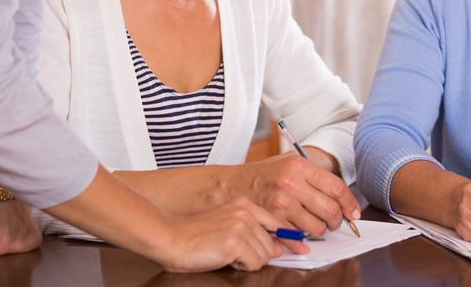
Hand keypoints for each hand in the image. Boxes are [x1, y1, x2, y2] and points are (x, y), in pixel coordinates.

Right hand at [157, 196, 287, 271]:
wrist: (169, 238)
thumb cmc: (193, 235)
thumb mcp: (226, 224)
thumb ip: (251, 230)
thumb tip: (277, 247)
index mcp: (243, 204)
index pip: (276, 222)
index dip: (288, 237)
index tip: (301, 246)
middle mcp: (245, 211)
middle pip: (273, 242)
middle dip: (258, 255)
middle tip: (235, 254)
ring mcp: (242, 224)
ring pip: (266, 254)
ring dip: (250, 261)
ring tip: (228, 255)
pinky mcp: (236, 241)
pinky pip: (255, 263)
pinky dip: (243, 266)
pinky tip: (225, 258)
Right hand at [228, 152, 361, 235]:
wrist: (229, 185)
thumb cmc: (261, 174)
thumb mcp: (287, 161)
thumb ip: (312, 174)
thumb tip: (340, 194)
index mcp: (298, 165)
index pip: (336, 186)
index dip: (349, 203)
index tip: (352, 212)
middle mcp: (291, 183)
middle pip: (330, 209)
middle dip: (337, 220)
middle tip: (335, 222)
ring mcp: (280, 203)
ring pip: (316, 227)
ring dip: (321, 231)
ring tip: (316, 227)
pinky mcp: (271, 221)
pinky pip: (297, 238)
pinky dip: (303, 242)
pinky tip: (303, 239)